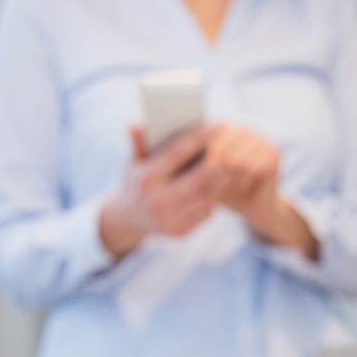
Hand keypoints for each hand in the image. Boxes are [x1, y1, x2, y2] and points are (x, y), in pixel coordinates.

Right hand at [98, 124, 220, 257]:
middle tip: (228, 146)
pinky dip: (215, 196)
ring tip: (228, 164)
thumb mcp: (133, 162)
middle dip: (217, 161)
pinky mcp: (180, 232)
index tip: (215, 125)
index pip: (176, 154)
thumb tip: (133, 124)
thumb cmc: (136, 182)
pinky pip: (207, 211)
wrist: (128, 220)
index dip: (198, 138)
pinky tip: (219, 183)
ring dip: (221, 179)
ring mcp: (169, 219)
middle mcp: (157, 201)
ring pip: (207, 196)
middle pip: (198, 178)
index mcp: (145, 179)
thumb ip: (137, 143)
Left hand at [206, 124, 317, 260]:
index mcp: (223, 128)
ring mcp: (260, 138)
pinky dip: (244, 181)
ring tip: (229, 185)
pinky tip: (242, 186)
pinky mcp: (274, 151)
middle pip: (220, 149)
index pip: (206, 138)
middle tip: (213, 186)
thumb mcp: (202, 174)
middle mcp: (242, 128)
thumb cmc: (221, 188)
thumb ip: (194, 162)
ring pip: (235, 160)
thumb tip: (177, 158)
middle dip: (214, 172)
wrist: (250, 204)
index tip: (194, 178)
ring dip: (229, 178)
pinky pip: (252, 168)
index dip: (200, 160)